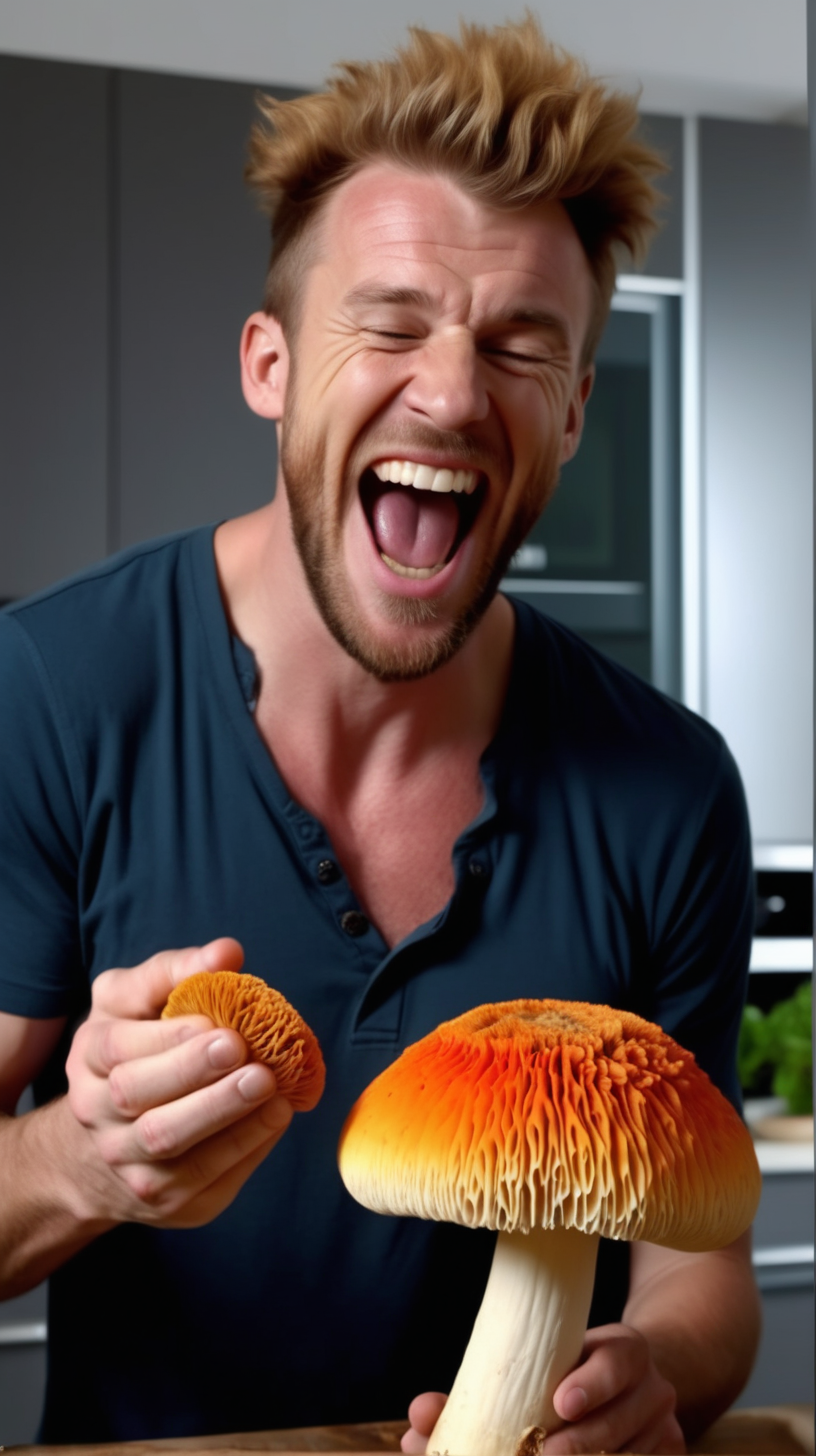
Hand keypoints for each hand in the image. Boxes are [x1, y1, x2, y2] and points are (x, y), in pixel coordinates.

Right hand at [63, 938, 291, 1227]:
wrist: (101, 1149)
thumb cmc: (134, 1052)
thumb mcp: (135, 1001)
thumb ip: (175, 971)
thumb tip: (226, 952)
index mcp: (89, 1057)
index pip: (117, 1048)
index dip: (167, 1039)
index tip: (216, 1023)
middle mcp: (97, 1114)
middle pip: (138, 1098)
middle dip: (193, 1074)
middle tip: (244, 1052)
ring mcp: (127, 1165)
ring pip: (169, 1147)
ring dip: (223, 1116)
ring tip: (268, 1085)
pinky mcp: (165, 1202)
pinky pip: (205, 1181)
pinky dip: (244, 1150)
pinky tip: (275, 1118)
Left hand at [400, 1324, 684, 1455]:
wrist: (638, 1377)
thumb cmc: (570, 1366)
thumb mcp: (544, 1358)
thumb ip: (488, 1384)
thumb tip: (420, 1416)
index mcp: (626, 1350)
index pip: (617, 1360)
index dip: (591, 1383)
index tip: (559, 1402)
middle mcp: (655, 1390)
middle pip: (620, 1422)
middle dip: (579, 1444)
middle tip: (546, 1455)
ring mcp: (664, 1431)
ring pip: (631, 1454)